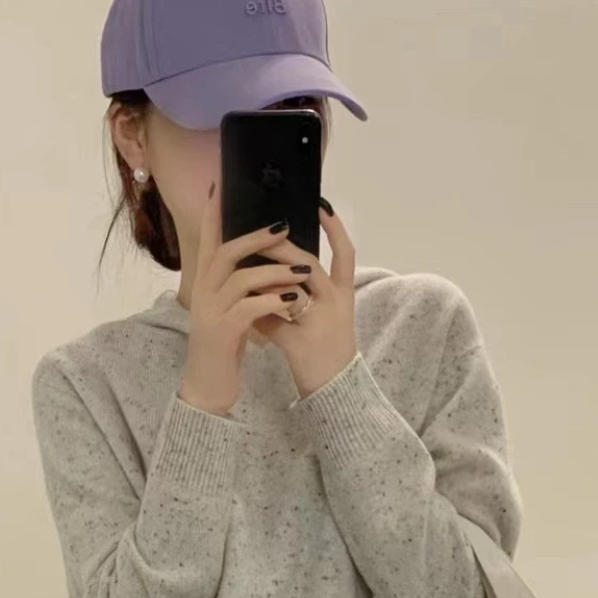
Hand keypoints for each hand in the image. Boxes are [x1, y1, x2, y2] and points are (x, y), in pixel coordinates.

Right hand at [178, 182, 315, 417]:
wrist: (206, 388)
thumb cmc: (222, 348)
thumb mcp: (228, 311)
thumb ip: (238, 287)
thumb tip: (259, 262)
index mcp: (204, 285)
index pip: (208, 240)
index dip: (214, 213)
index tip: (221, 185)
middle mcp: (203, 294)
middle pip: (226, 252)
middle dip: (256, 238)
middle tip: (285, 226)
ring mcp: (211, 313)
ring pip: (241, 279)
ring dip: (274, 271)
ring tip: (303, 270)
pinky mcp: (223, 333)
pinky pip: (249, 308)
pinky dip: (273, 301)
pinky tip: (293, 302)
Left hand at [254, 200, 357, 397]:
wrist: (331, 393)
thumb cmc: (318, 358)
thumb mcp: (305, 322)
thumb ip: (284, 300)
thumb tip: (256, 281)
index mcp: (342, 295)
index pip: (345, 253)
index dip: (335, 229)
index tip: (321, 204)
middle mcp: (338, 302)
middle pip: (317, 263)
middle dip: (290, 244)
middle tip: (269, 225)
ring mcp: (327, 319)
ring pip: (303, 282)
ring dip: (279, 263)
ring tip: (258, 248)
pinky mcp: (308, 339)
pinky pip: (286, 311)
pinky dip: (268, 299)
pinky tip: (252, 289)